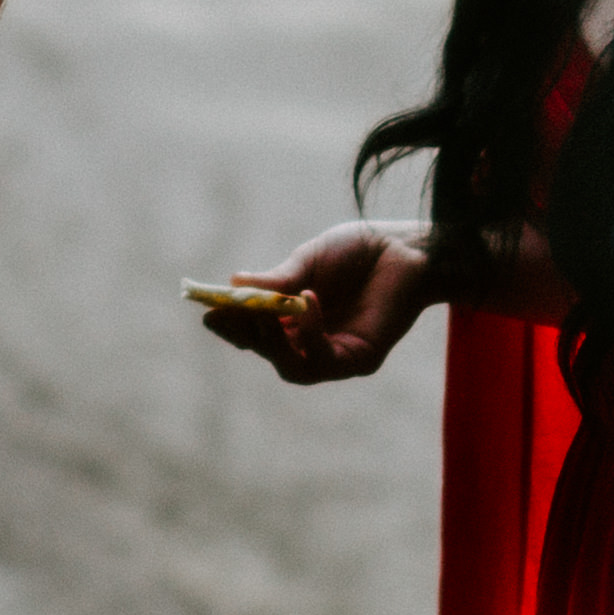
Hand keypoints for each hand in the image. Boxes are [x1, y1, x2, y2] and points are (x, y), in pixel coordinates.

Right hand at [206, 220, 434, 382]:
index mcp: (292, 319)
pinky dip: (312, 333)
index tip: (209, 312)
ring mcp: (334, 354)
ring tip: (264, 310)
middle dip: (246, 335)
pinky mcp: (359, 360)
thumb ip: (278, 280)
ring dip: (274, 342)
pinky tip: (307, 301)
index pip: (256, 332)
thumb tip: (234, 284)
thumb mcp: (309, 261)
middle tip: (227, 315)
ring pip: (293, 367)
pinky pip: (325, 358)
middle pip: (269, 353)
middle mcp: (310, 342)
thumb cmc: (358, 251)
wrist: (404, 247)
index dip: (232, 326)